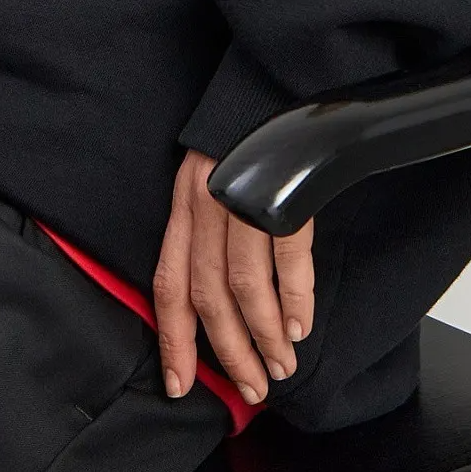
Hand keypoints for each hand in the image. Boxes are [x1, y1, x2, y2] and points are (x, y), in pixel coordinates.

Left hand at [153, 148, 314, 404]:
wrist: (269, 83)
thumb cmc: (239, 139)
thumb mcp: (206, 181)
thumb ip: (205, 233)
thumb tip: (217, 301)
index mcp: (184, 207)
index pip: (170, 284)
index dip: (173, 339)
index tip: (180, 384)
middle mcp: (206, 205)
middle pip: (209, 295)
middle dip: (229, 351)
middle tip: (250, 387)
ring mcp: (243, 198)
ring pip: (246, 285)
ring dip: (265, 334)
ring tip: (280, 364)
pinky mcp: (283, 192)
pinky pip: (288, 257)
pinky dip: (295, 298)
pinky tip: (300, 324)